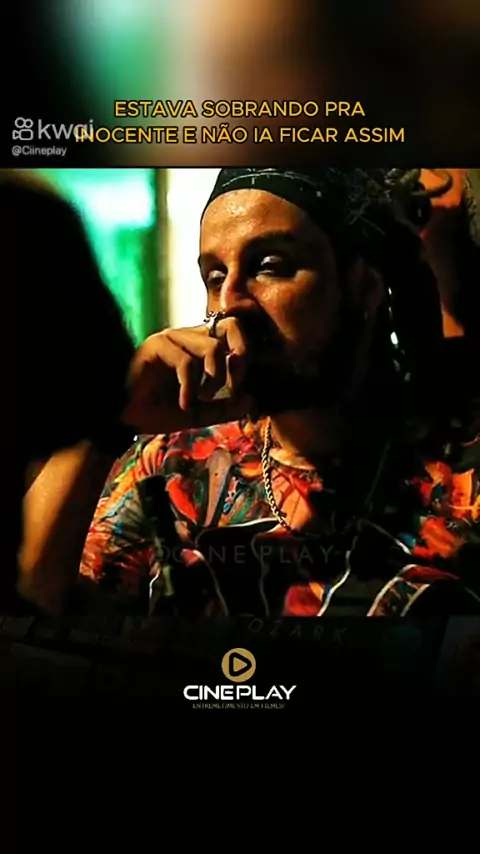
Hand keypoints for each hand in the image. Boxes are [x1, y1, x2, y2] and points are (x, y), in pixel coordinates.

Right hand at [122, 317, 253, 433]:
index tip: (240, 387)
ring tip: (200, 399)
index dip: (245, 356)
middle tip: (233, 385)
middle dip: (240, 355)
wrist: (123, 417)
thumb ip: (225, 408)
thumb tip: (252, 400)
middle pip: (231, 326)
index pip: (234, 332)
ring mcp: (172, 338)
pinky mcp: (156, 346)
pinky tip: (183, 403)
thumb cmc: (158, 411)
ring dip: (214, 379)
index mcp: (201, 347)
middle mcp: (189, 337)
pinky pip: (187, 362)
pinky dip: (190, 388)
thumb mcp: (199, 413)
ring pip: (212, 347)